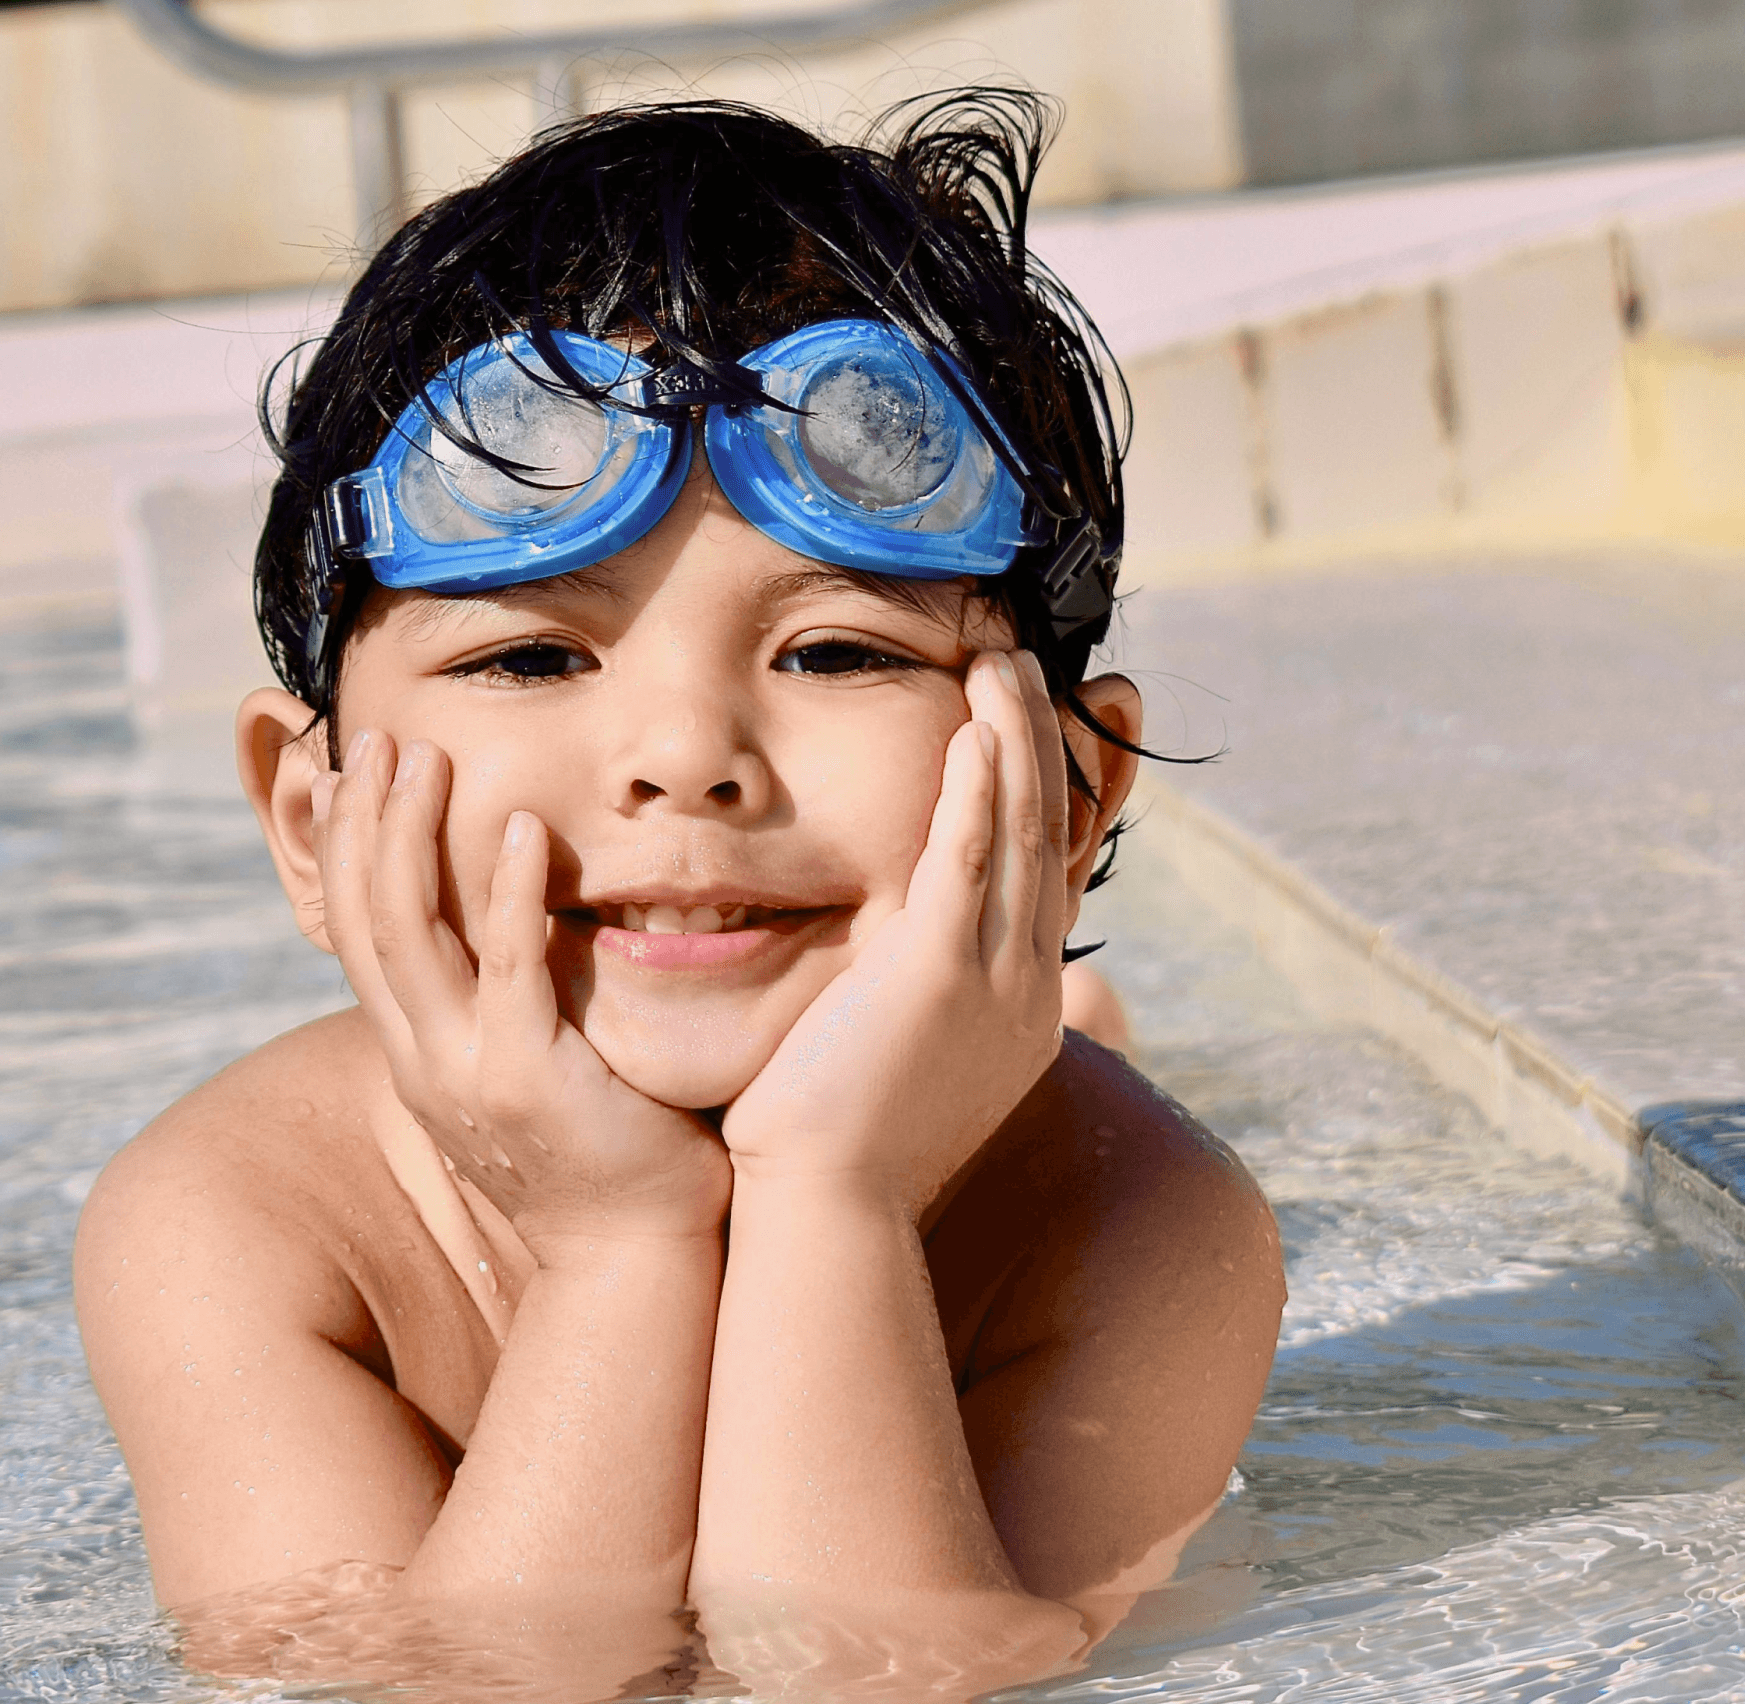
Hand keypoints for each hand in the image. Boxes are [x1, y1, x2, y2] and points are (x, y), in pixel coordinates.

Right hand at [314, 733, 731, 1249]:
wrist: (634, 1255)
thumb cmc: (601, 1156)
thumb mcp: (523, 1073)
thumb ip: (502, 1005)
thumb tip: (505, 937)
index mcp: (417, 1054)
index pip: (353, 933)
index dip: (346, 848)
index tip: (352, 773)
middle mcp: (422, 1060)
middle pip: (364, 919)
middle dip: (364, 823)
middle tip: (375, 740)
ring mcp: (466, 1072)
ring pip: (409, 933)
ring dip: (411, 837)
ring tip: (422, 760)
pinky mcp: (528, 1079)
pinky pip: (508, 968)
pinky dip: (508, 893)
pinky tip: (523, 829)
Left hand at [719, 651, 1072, 1216]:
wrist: (826, 1211)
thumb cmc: (839, 1145)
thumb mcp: (901, 1063)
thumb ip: (913, 1000)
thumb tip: (892, 966)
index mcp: (1021, 1007)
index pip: (1045, 873)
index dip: (1049, 791)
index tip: (1040, 727)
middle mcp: (1027, 988)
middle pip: (1046, 836)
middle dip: (1042, 743)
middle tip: (1025, 667)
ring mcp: (994, 982)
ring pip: (1017, 832)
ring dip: (1013, 739)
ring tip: (1002, 664)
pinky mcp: (939, 975)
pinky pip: (969, 859)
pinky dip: (978, 790)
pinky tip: (976, 730)